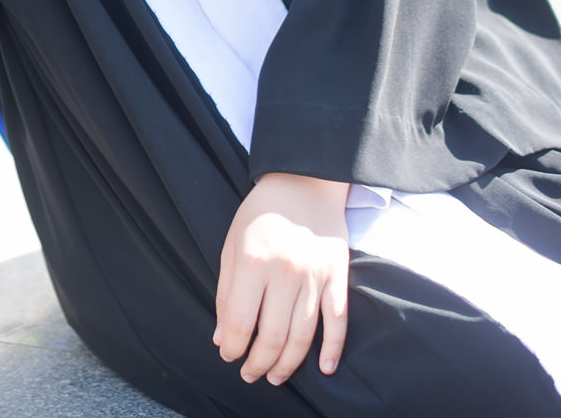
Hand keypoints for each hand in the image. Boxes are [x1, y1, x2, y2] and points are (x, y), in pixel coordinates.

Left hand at [215, 172, 350, 385]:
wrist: (304, 183)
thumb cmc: (260, 214)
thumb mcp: (231, 245)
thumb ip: (226, 292)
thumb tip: (222, 336)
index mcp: (252, 261)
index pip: (240, 319)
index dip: (232, 345)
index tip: (228, 355)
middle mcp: (285, 271)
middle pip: (272, 334)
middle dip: (259, 362)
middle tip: (250, 375)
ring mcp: (315, 276)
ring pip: (303, 335)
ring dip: (288, 363)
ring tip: (275, 376)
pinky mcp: (338, 277)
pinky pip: (337, 321)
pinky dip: (332, 348)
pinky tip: (323, 368)